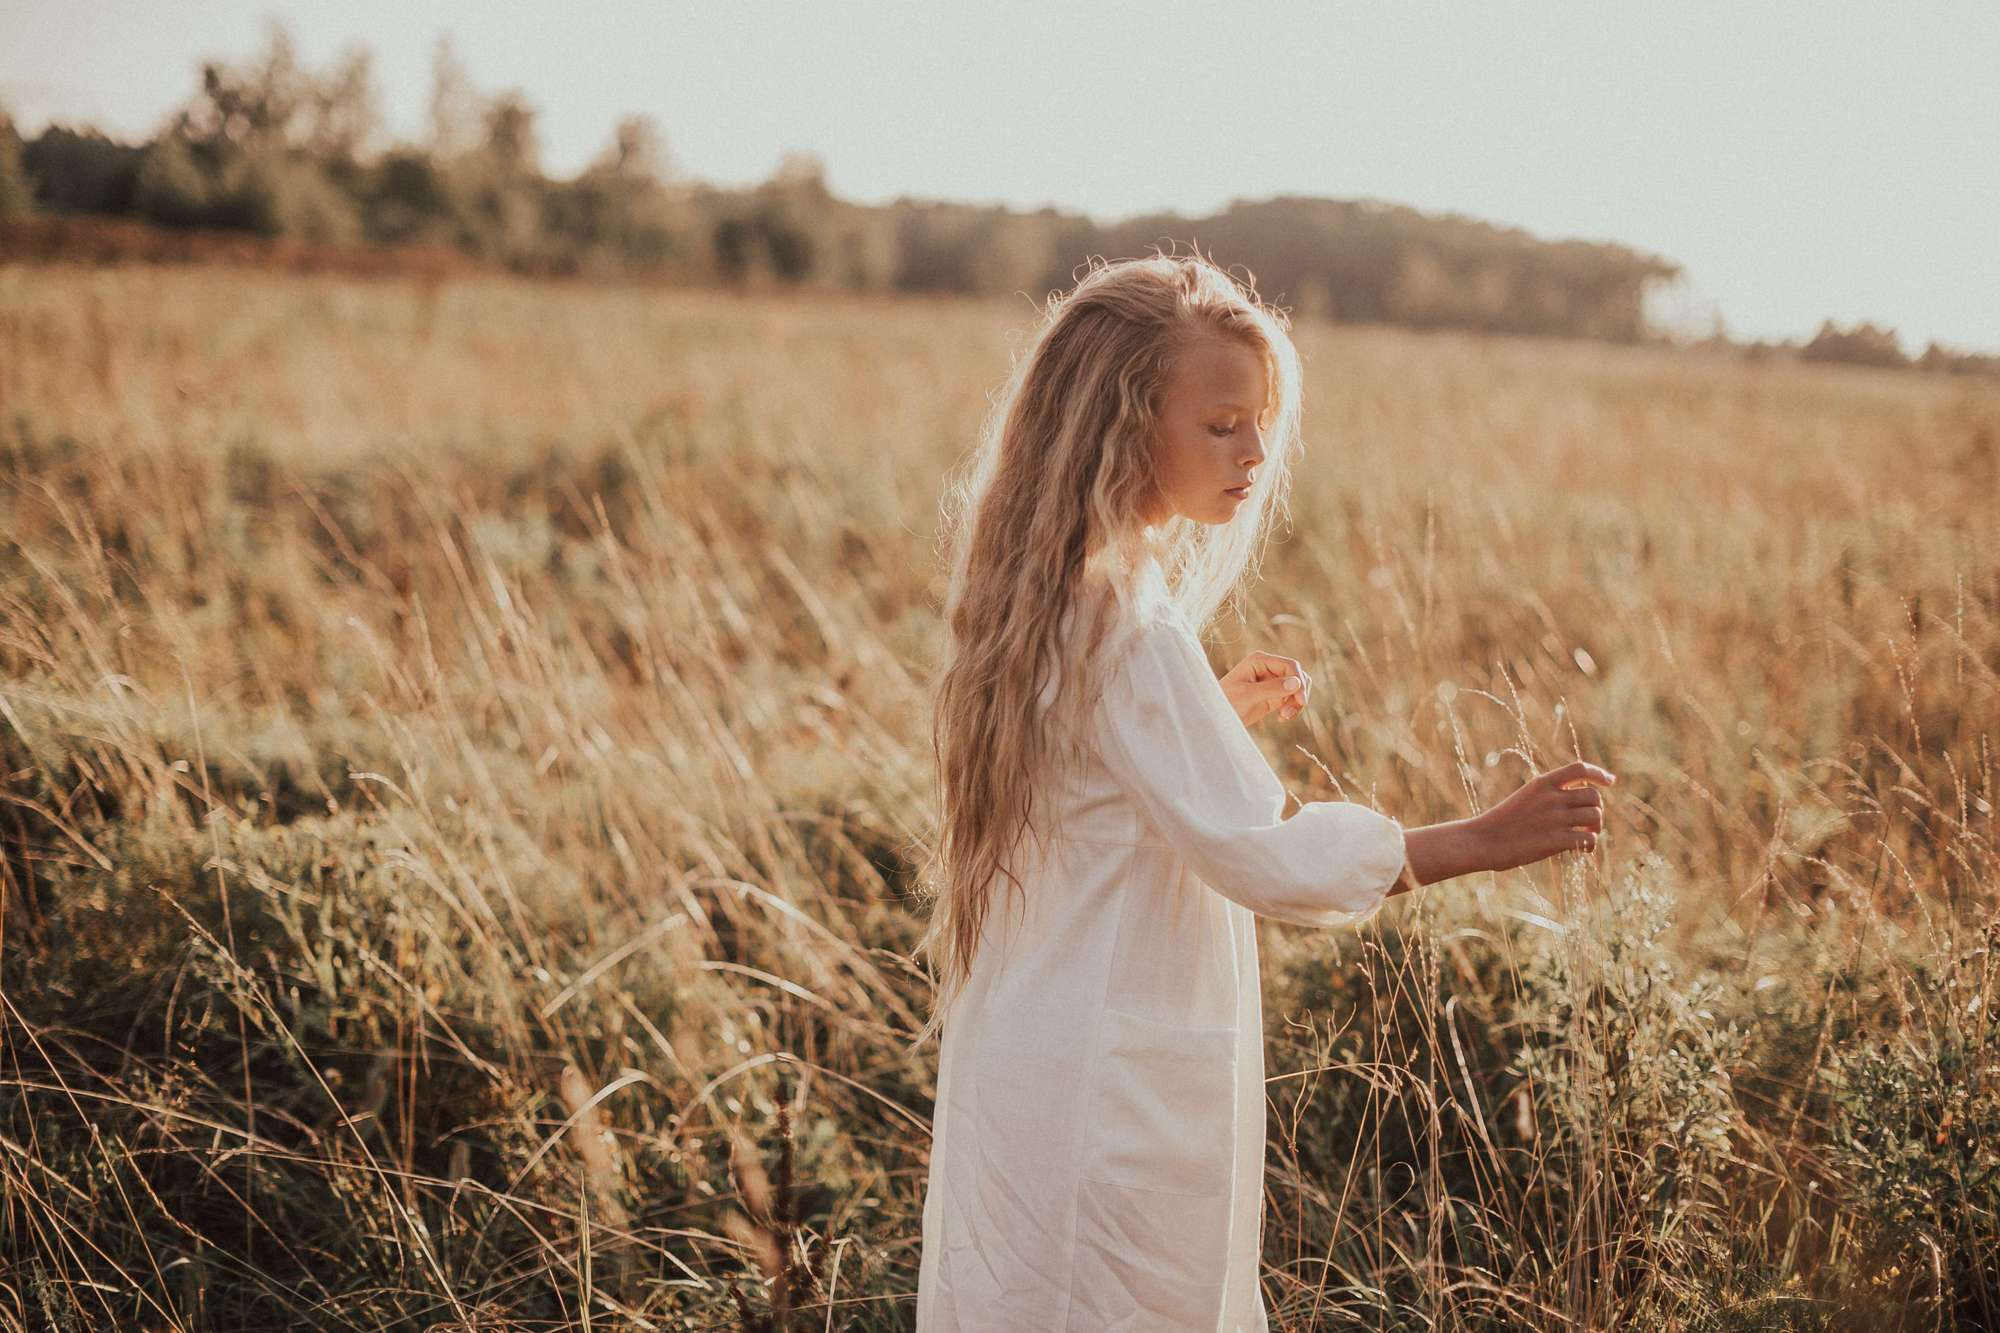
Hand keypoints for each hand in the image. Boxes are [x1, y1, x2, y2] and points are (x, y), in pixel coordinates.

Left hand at [1217, 651, 1310, 727]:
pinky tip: (1281, 718)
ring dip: (1296, 702)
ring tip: (1284, 717)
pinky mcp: (1274, 695)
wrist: (1217, 717)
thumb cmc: (1226, 702)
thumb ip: (1272, 688)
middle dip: (1299, 693)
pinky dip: (1292, 708)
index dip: (1299, 681)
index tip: (1301, 701)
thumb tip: (1297, 683)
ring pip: (1298, 687)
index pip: (1290, 665)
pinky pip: (1292, 698)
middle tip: (1289, 713)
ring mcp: (1272, 681)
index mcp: (1260, 660)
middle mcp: (1268, 667)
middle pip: (1298, 675)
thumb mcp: (1247, 695)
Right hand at [1471, 760, 1615, 872]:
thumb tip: (1577, 804)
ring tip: (1584, 836)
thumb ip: (1548, 796)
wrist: (1482, 841)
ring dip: (1595, 828)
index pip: (1579, 768)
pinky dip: (1590, 845)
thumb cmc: (1501, 823)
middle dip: (1596, 809)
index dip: (1599, 773)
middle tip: (1587, 823)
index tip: (1610, 781)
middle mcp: (1552, 797)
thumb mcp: (1524, 798)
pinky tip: (1581, 851)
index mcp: (1542, 783)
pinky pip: (1589, 839)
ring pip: (1595, 816)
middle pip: (1593, 796)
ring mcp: (1555, 819)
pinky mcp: (1556, 840)